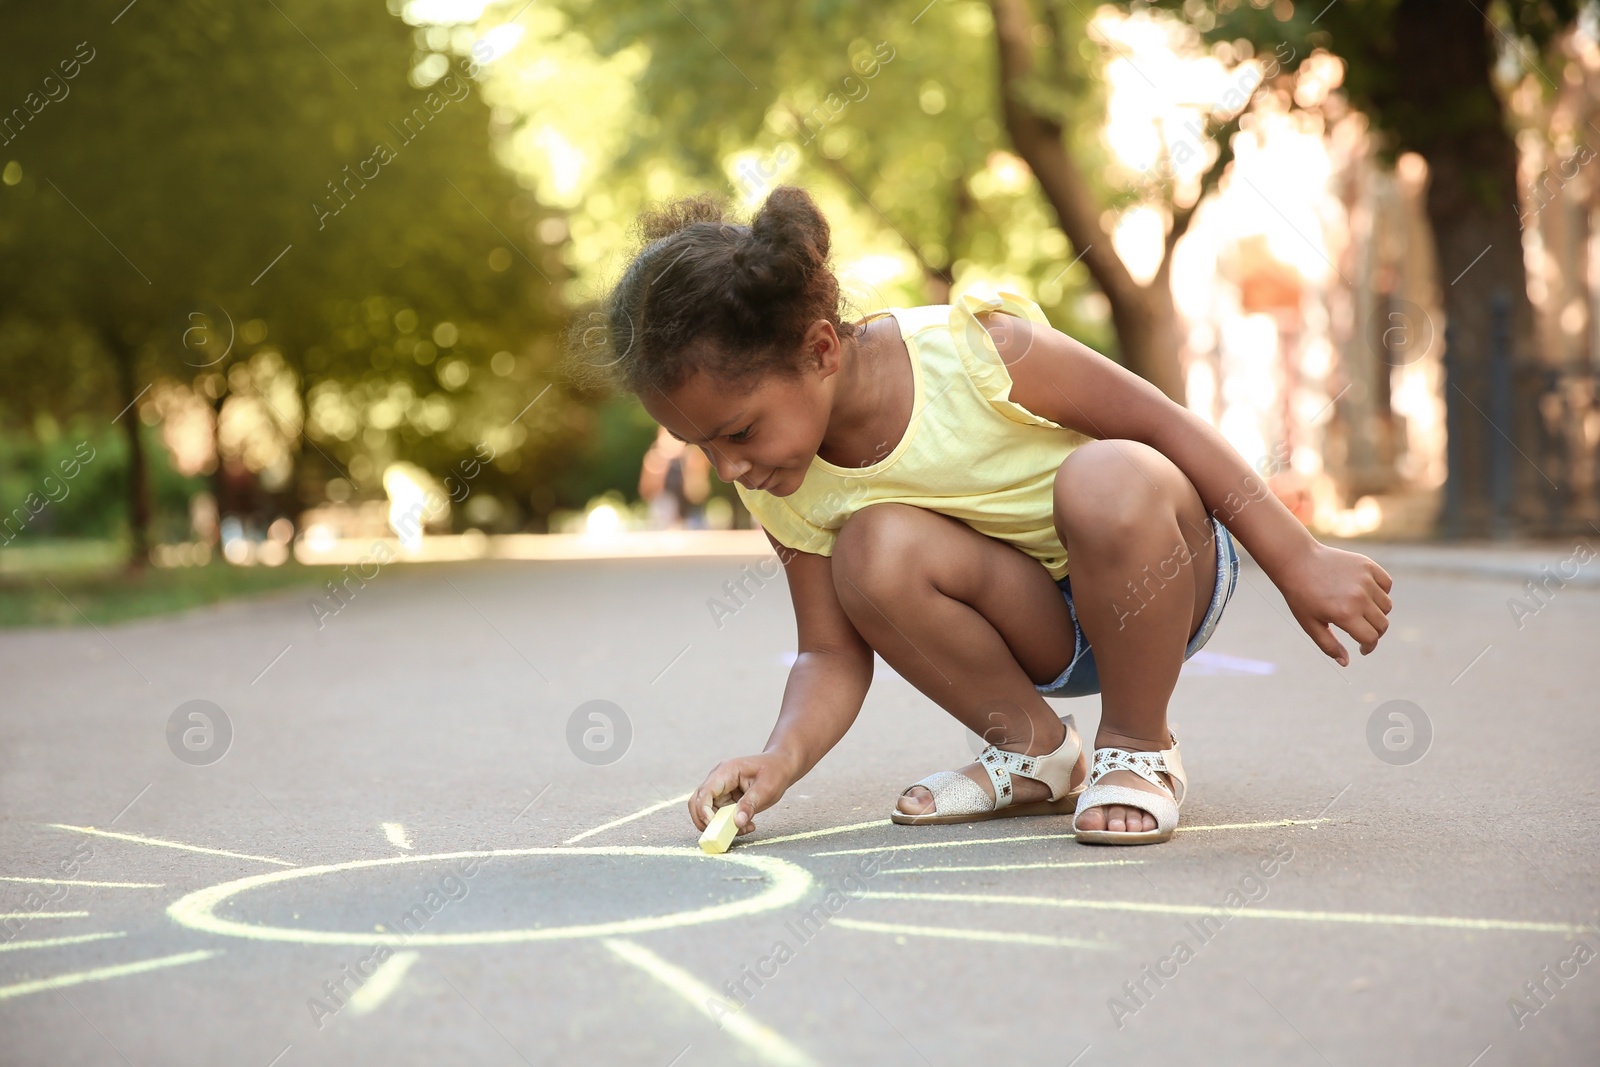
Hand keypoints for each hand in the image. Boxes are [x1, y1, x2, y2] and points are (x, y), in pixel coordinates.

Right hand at [688, 753, 797, 836]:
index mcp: (725, 772)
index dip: (704, 811)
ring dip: (721, 825)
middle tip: (722, 834)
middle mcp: (718, 780)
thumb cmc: (774, 773)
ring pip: (708, 812)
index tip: (715, 827)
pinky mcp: (725, 798)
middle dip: (705, 821)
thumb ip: (750, 804)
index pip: (705, 792)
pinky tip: (747, 825)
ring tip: (744, 828)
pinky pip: (720, 815)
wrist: (780, 766)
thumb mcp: (766, 789)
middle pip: (697, 802)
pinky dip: (729, 824)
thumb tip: (737, 822)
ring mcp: (720, 789)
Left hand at [1277, 543, 1392, 665]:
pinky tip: (1366, 594)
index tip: (1362, 648)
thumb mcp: (1310, 624)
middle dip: (1374, 632)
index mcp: (1345, 614)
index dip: (1368, 646)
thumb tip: (1346, 663)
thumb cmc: (1301, 595)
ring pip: (1386, 605)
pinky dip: (1381, 592)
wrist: (1297, 561)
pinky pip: (1386, 584)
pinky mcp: (1367, 565)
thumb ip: (1329, 645)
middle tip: (1361, 630)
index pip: (1371, 638)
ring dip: (1378, 612)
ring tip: (1360, 610)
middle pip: (1382, 624)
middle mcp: (1359, 597)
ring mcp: (1365, 580)